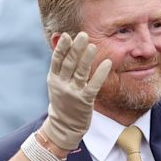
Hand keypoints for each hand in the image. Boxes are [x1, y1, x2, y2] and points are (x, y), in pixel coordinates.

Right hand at [41, 32, 111, 149]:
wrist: (64, 126)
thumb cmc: (62, 100)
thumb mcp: (56, 82)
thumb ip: (59, 63)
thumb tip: (58, 38)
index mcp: (54, 79)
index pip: (57, 60)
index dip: (62, 48)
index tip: (67, 35)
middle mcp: (61, 85)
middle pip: (68, 64)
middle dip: (75, 49)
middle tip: (83, 35)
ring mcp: (73, 94)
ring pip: (80, 73)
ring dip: (86, 59)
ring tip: (92, 46)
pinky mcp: (85, 101)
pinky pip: (93, 85)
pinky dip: (100, 73)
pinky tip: (107, 62)